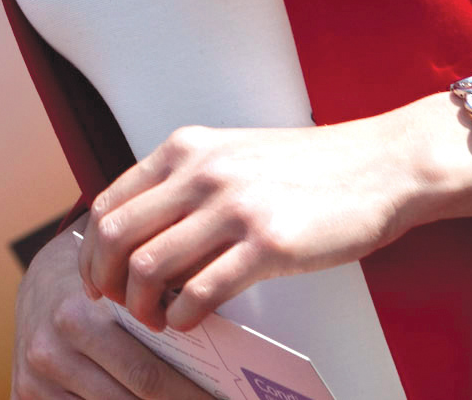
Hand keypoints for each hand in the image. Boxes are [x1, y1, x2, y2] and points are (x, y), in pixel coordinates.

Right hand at [13, 218, 216, 399]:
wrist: (39, 281)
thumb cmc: (97, 277)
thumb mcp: (121, 275)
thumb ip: (156, 303)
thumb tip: (214, 340)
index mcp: (78, 317)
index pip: (146, 375)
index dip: (189, 395)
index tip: (222, 398)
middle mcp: (51, 351)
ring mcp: (36, 379)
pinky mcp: (26, 395)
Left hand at [79, 118, 433, 332]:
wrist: (379, 165)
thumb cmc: (306, 167)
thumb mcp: (230, 154)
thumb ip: (185, 182)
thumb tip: (140, 231)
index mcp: (185, 148)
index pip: (109, 203)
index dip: (92, 250)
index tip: (97, 279)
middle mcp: (200, 172)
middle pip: (116, 237)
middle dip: (106, 283)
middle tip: (118, 308)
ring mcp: (233, 207)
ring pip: (149, 267)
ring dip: (143, 308)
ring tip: (158, 321)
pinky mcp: (268, 245)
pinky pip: (201, 291)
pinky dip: (184, 317)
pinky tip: (190, 323)